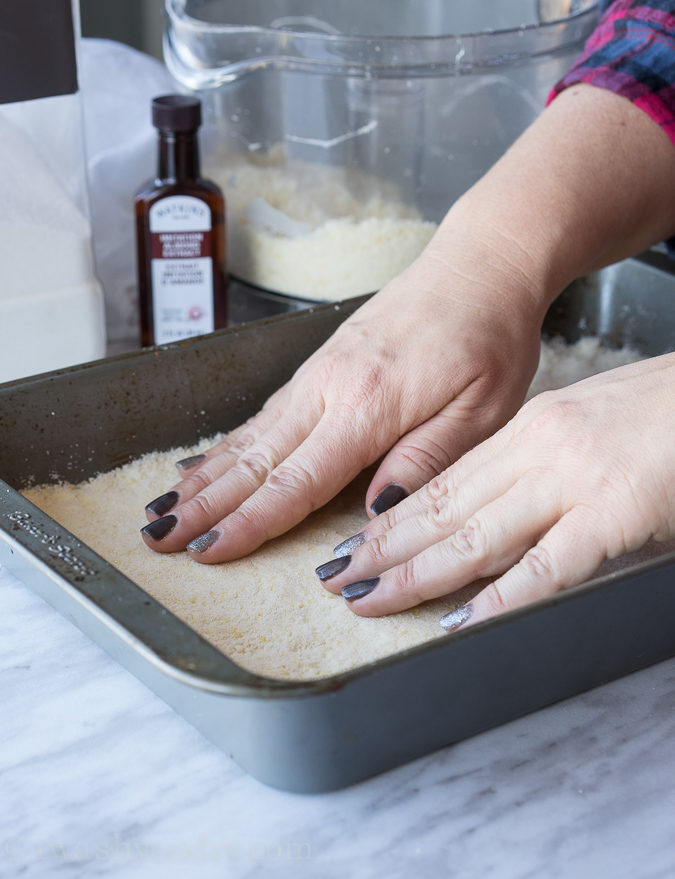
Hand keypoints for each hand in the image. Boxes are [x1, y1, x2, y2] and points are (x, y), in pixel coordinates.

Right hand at [140, 233, 543, 560]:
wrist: (480, 265)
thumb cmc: (489, 336)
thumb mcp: (483, 410)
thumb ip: (425, 460)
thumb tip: (373, 511)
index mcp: (370, 405)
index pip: (297, 480)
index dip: (250, 522)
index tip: (209, 551)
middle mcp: (330, 387)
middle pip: (255, 459)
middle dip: (205, 505)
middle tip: (159, 538)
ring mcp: (320, 373)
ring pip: (250, 435)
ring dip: (204, 476)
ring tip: (165, 507)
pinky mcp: (322, 365)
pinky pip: (265, 413)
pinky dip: (228, 442)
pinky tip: (206, 462)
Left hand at [317, 353, 674, 627]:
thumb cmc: (662, 411)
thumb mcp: (584, 425)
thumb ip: (536, 465)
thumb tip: (492, 505)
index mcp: (529, 430)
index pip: (442, 483)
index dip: (390, 520)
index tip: (351, 546)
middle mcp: (539, 450)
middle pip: (444, 509)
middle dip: (383, 550)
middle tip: (335, 581)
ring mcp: (575, 480)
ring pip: (477, 536)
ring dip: (417, 574)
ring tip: (370, 600)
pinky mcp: (616, 511)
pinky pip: (549, 563)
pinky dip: (501, 596)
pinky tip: (461, 619)